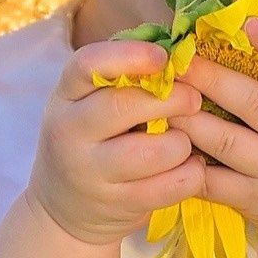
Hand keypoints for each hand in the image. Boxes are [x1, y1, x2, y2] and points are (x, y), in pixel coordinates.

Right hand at [25, 41, 205, 246]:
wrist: (63, 210)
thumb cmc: (93, 140)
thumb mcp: (90, 104)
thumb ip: (125, 78)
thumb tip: (182, 48)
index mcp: (66, 95)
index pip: (88, 65)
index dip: (130, 56)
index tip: (164, 57)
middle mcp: (69, 131)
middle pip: (122, 106)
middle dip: (169, 99)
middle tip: (194, 98)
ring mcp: (89, 173)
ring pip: (148, 153)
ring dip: (180, 143)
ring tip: (186, 140)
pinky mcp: (115, 205)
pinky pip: (165, 188)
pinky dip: (189, 175)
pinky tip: (191, 166)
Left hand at [181, 19, 257, 257]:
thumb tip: (256, 33)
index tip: (248, 24)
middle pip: (255, 103)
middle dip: (211, 76)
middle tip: (180, 56)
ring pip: (225, 141)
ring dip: (189, 116)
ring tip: (165, 95)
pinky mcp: (257, 203)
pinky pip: (213, 180)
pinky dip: (187, 160)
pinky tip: (167, 141)